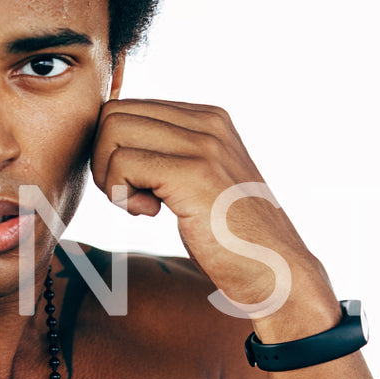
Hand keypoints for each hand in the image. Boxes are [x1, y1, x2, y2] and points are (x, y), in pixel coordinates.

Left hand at [91, 98, 335, 320]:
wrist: (275, 272)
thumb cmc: (231, 237)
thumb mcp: (201, 181)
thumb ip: (170, 153)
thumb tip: (113, 139)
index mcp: (209, 118)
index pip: (128, 107)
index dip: (115, 149)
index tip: (138, 186)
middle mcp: (208, 122)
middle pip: (113, 113)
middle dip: (104, 159)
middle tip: (129, 196)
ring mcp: (204, 144)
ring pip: (111, 131)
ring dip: (110, 176)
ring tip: (140, 204)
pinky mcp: (194, 172)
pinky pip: (122, 163)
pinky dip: (121, 194)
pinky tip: (149, 213)